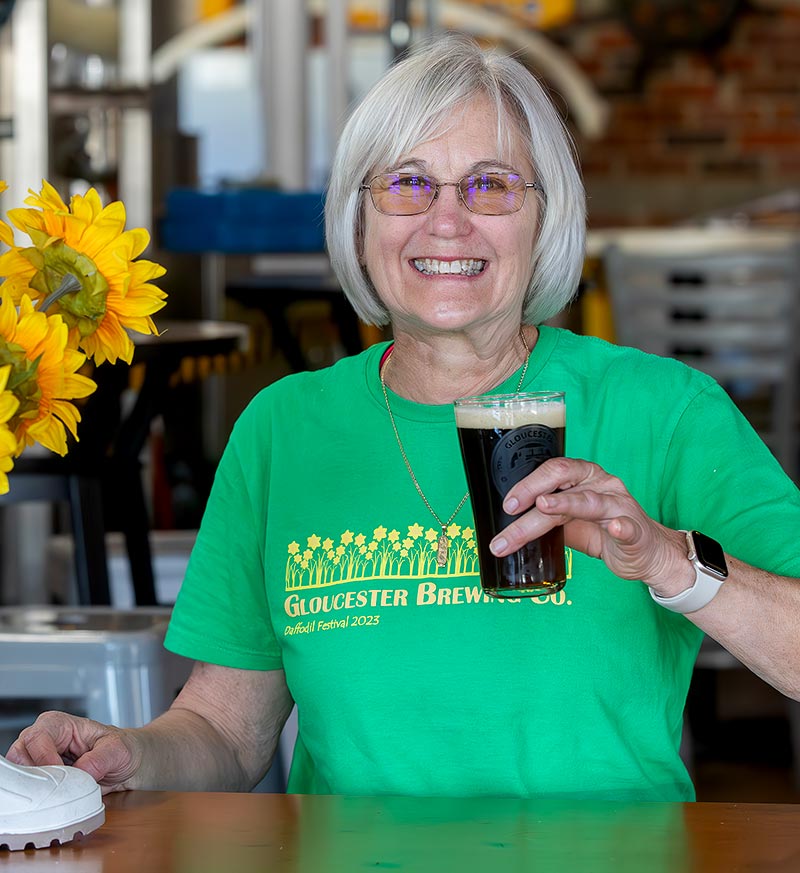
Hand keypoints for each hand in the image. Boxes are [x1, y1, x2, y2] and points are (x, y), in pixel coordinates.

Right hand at [6, 711, 140, 794]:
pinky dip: (36, 796)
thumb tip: (81, 772)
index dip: (44, 758)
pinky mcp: (40, 778)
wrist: (128, 765)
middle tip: (54, 788)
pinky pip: (27, 788)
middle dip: (34, 774)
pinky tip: (53, 799)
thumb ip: (100, 759)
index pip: (38, 738)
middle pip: (20, 755)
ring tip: (56, 793)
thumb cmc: (122, 749)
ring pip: (19, 773)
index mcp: (60, 724)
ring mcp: (39, 759)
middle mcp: (44, 739)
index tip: (59, 775)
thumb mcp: (118, 750)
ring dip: (34, 786)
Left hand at [489, 457, 692, 596]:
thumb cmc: (606, 534)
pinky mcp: (636, 531)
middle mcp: (601, 485)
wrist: (648, 555)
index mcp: (583, 479)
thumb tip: (512, 526)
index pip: (552, 472)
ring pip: (589, 502)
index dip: (528, 484)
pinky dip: (621, 528)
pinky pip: (628, 527)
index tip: (507, 504)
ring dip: (565, 503)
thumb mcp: (571, 525)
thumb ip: (547, 520)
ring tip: (544, 506)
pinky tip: (614, 529)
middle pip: (564, 478)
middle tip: (511, 508)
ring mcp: (620, 506)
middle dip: (534, 491)